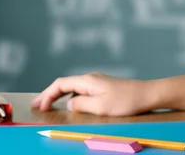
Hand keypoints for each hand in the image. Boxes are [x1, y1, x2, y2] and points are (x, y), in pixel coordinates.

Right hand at [31, 73, 154, 115]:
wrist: (147, 94)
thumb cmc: (125, 101)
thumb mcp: (99, 106)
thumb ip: (80, 104)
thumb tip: (69, 104)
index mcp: (88, 80)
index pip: (61, 83)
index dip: (47, 95)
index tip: (39, 107)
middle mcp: (91, 78)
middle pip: (64, 84)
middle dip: (49, 94)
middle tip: (36, 105)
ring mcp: (98, 82)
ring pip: (72, 87)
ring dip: (58, 95)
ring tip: (48, 105)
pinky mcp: (104, 87)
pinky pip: (81, 90)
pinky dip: (70, 96)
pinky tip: (69, 103)